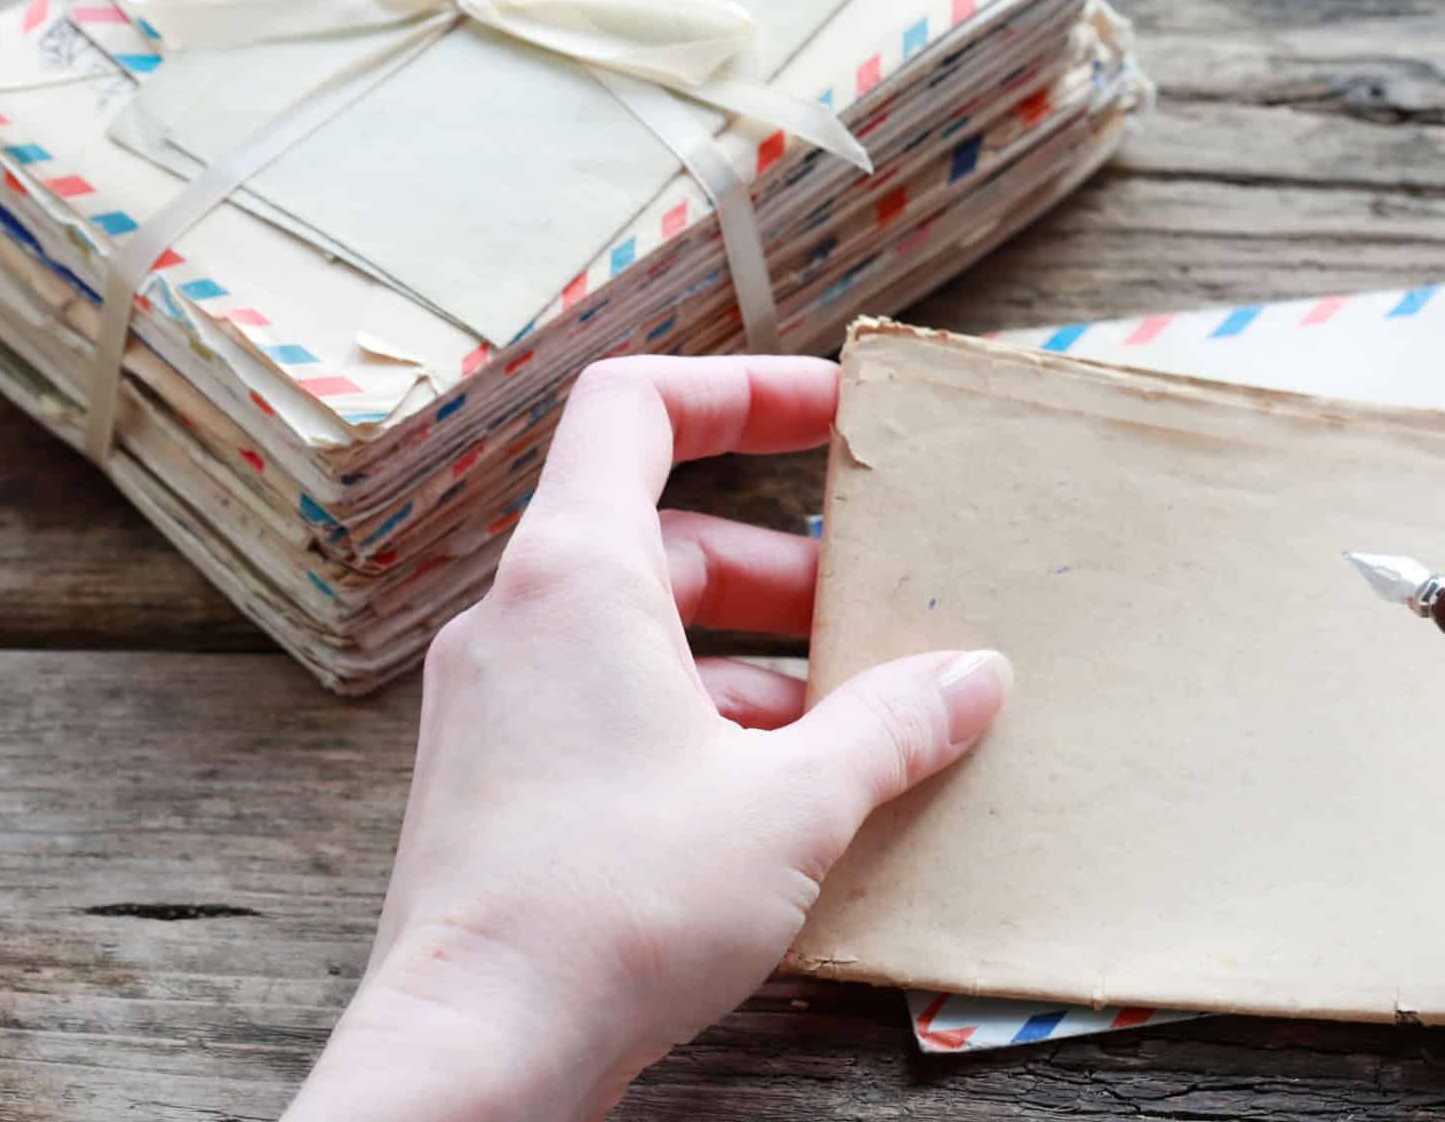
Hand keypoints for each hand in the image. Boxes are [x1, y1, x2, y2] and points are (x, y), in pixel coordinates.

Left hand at [284, 357, 1011, 1121]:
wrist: (473, 1055)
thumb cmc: (613, 908)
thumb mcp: (792, 804)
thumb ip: (891, 725)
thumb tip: (971, 680)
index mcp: (575, 575)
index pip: (638, 404)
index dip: (743, 388)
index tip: (834, 413)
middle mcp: (518, 621)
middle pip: (662, 534)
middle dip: (784, 570)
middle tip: (880, 616)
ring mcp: (499, 705)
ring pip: (641, 634)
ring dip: (753, 660)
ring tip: (855, 723)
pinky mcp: (500, 785)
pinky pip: (611, 708)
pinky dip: (700, 723)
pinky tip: (784, 799)